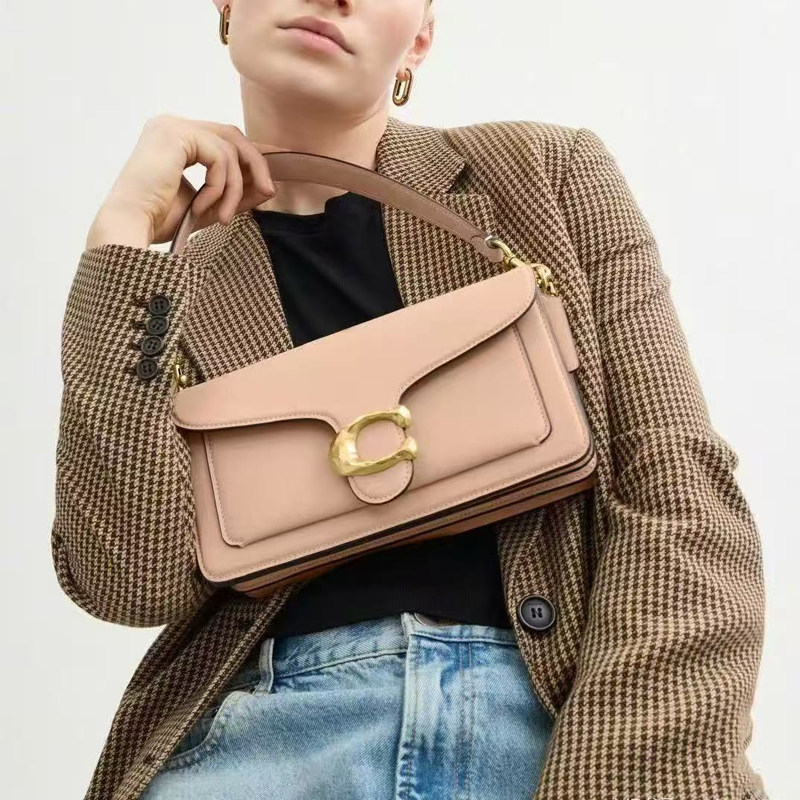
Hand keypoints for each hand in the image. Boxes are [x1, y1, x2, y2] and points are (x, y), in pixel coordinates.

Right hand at [88, 114, 282, 247]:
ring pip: (229, 147)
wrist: (131, 227)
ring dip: (235, 186)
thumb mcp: (209, 205)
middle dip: (256, 165)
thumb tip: (268, 186)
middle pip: (233, 135)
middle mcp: (173, 126)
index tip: (268, 184)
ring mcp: (172, 126)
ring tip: (224, 215)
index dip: (252, 159)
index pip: (226, 140)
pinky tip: (205, 206)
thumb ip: (235, 193)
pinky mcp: (175, 134)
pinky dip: (221, 185)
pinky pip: (219, 156)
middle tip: (268, 193)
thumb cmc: (159, 220)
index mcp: (177, 139)